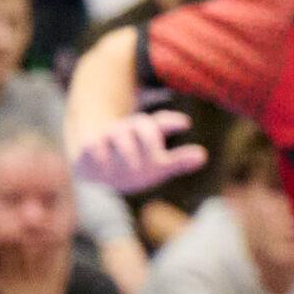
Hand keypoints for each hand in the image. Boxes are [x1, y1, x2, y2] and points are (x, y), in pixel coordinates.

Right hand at [73, 107, 209, 192]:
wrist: (96, 170)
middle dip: (151, 138)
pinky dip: (100, 155)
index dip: (172, 122)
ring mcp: (109, 136)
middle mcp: (129, 130)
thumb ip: (178, 161)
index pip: (161, 122)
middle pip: (141, 124)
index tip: (186, 123)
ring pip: (119, 134)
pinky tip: (106, 168)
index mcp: (146, 132)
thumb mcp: (157, 165)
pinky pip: (94, 146)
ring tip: (134, 168)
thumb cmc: (133, 165)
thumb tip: (203, 155)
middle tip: (159, 159)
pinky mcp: (90, 146)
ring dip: (127, 150)